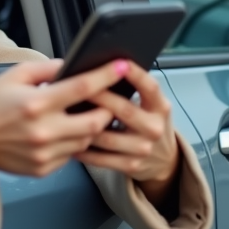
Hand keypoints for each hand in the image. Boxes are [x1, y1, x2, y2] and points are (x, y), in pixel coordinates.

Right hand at [0, 59, 129, 176]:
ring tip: (86, 115)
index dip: (105, 76)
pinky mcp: (42, 169)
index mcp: (36, 103)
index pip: (82, 88)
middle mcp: (42, 131)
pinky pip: (71, 156)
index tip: (121, 67)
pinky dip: (74, 143)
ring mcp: (43, 153)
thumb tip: (74, 65)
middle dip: (107, 110)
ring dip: (92, 128)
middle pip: (95, 121)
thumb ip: (48, 68)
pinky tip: (66, 132)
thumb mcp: (16, 75)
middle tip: (108, 100)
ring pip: (86, 141)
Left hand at [73, 63, 180, 208]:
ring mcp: (144, 149)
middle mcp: (155, 128)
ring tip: (66, 114)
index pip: (150, 87)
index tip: (119, 62)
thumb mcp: (149, 104)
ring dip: (85, 125)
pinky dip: (84, 149)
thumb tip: (102, 70)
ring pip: (108, 136)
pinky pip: (101, 158)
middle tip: (78, 86)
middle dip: (100, 96)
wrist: (162, 159)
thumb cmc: (145, 122)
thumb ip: (133, 89)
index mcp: (160, 107)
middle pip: (124, 110)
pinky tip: (70, 139)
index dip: (136, 75)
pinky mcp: (131, 166)